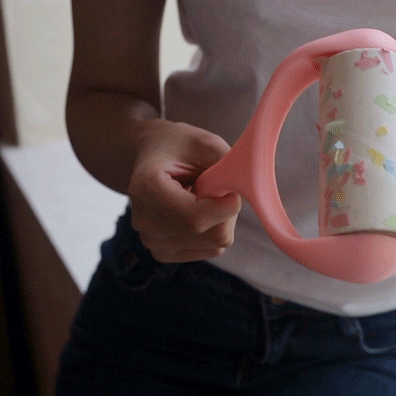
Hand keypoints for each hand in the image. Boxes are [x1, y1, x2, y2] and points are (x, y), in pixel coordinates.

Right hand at [127, 120, 241, 262]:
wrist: (150, 156)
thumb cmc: (177, 145)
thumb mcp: (204, 142)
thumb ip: (228, 164)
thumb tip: (252, 185)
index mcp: (147, 189)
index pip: (197, 219)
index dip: (226, 207)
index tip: (232, 187)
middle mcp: (144, 222)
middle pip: (212, 235)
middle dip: (227, 212)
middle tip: (215, 188)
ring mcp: (152, 242)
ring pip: (215, 244)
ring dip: (221, 220)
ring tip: (201, 197)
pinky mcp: (163, 253)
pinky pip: (210, 249)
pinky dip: (214, 231)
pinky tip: (197, 210)